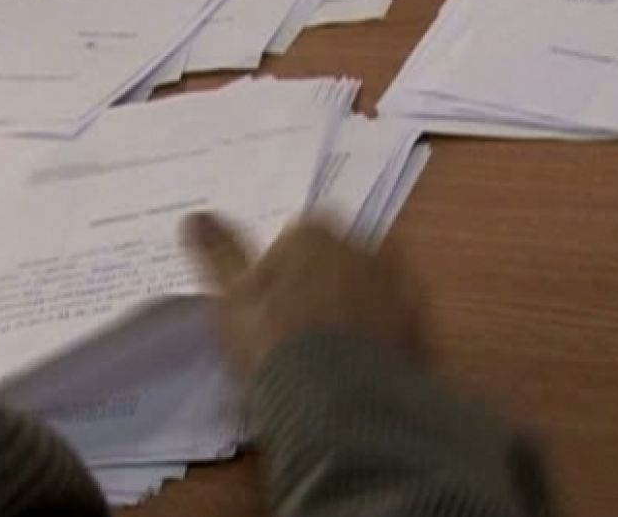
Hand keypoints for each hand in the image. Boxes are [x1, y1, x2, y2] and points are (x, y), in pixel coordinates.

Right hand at [181, 213, 429, 376]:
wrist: (338, 401)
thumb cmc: (274, 341)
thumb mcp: (231, 298)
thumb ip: (218, 252)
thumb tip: (195, 216)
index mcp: (317, 232)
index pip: (298, 236)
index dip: (281, 270)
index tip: (268, 303)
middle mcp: (365, 248)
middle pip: (338, 259)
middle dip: (322, 283)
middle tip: (297, 328)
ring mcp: (400, 287)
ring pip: (370, 291)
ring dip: (353, 311)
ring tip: (327, 355)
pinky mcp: (422, 328)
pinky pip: (395, 326)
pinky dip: (379, 339)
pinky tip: (357, 369)